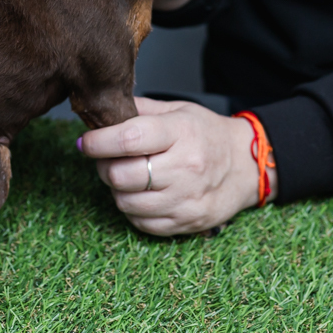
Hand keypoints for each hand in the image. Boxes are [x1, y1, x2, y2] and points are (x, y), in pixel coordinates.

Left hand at [78, 97, 274, 234]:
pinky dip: (133, 209)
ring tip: (126, 176)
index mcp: (181, 132)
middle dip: (103, 166)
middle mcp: (186, 167)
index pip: (128, 139)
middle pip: (121, 175)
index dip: (98, 142)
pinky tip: (141, 194)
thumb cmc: (207, 134)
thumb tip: (101, 109)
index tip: (86, 142)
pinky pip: (141, 222)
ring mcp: (187, 198)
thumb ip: (139, 109)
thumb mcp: (177, 110)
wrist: (246, 166)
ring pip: (126, 202)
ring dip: (116, 190)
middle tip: (105, 159)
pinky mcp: (187, 222)